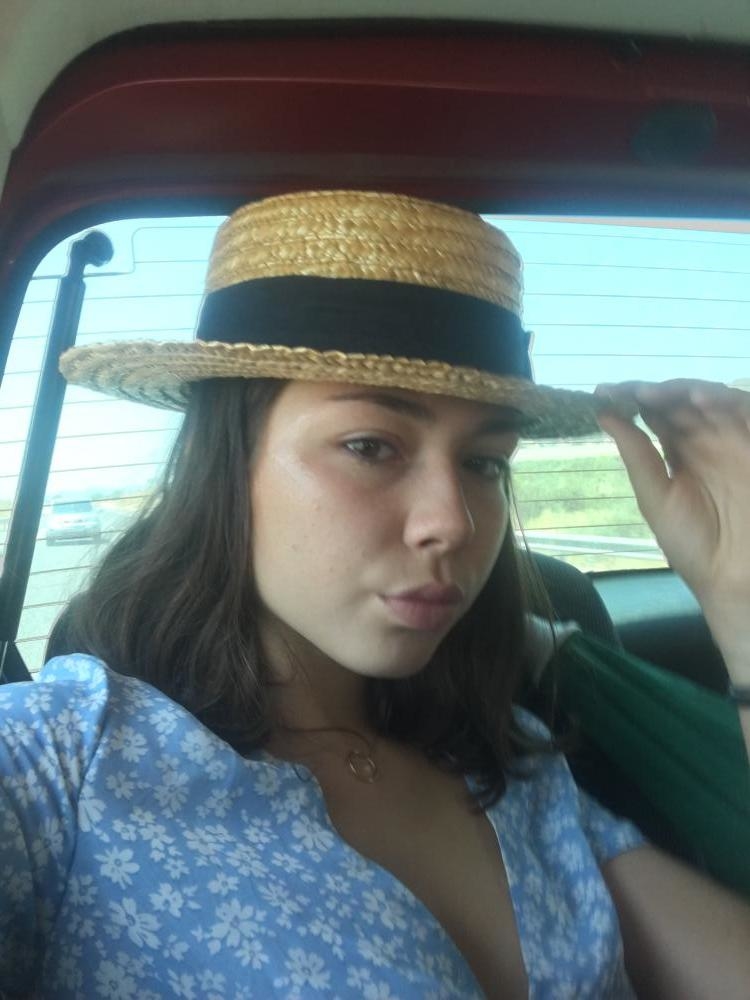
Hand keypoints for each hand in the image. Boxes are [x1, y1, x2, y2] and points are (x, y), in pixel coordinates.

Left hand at [595, 378, 749, 666]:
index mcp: (677, 454)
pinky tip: (698, 401)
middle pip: (677, 402)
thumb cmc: (695, 545)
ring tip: (653, 395)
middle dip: (651, 392)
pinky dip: (721, 400)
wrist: (738, 576)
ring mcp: (732, 439)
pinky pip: (742, 410)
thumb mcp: (656, 499)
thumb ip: (637, 455)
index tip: (601, 394)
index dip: (628, 400)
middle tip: (628, 393)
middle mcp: (705, 440)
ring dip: (681, 391)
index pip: (652, 415)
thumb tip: (604, 416)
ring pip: (707, 399)